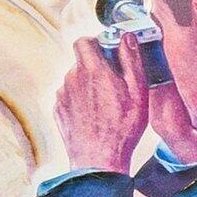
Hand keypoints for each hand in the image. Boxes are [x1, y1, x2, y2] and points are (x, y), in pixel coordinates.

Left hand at [54, 35, 148, 178]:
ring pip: (74, 78)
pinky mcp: (58, 110)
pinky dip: (80, 99)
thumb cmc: (122, 127)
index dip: (96, 43)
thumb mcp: (138, 91)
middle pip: (80, 60)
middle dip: (95, 64)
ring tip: (105, 102)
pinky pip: (69, 96)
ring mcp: (62, 95)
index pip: (84, 41)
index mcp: (93, 70)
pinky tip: (94, 113)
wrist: (99, 159)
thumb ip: (131, 60)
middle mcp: (72, 78)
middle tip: (113, 80)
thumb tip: (127, 37)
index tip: (109, 52)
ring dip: (88, 83)